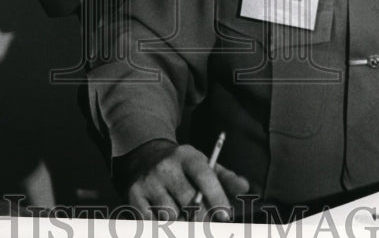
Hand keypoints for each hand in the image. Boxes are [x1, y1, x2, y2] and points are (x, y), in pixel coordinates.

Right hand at [117, 138, 249, 220]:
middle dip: (202, 218)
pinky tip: (164, 213)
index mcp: (187, 155)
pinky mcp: (134, 194)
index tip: (226, 216)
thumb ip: (226, 178)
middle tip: (206, 223)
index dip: (217, 198)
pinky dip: (162, 223)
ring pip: (172, 216)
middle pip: (190, 203)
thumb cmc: (183, 167)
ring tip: (182, 212)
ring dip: (181, 220)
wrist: (145, 155)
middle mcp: (166, 166)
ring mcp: (149, 180)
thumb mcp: (204, 164)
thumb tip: (244, 187)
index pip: (205, 177)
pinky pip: (153, 222)